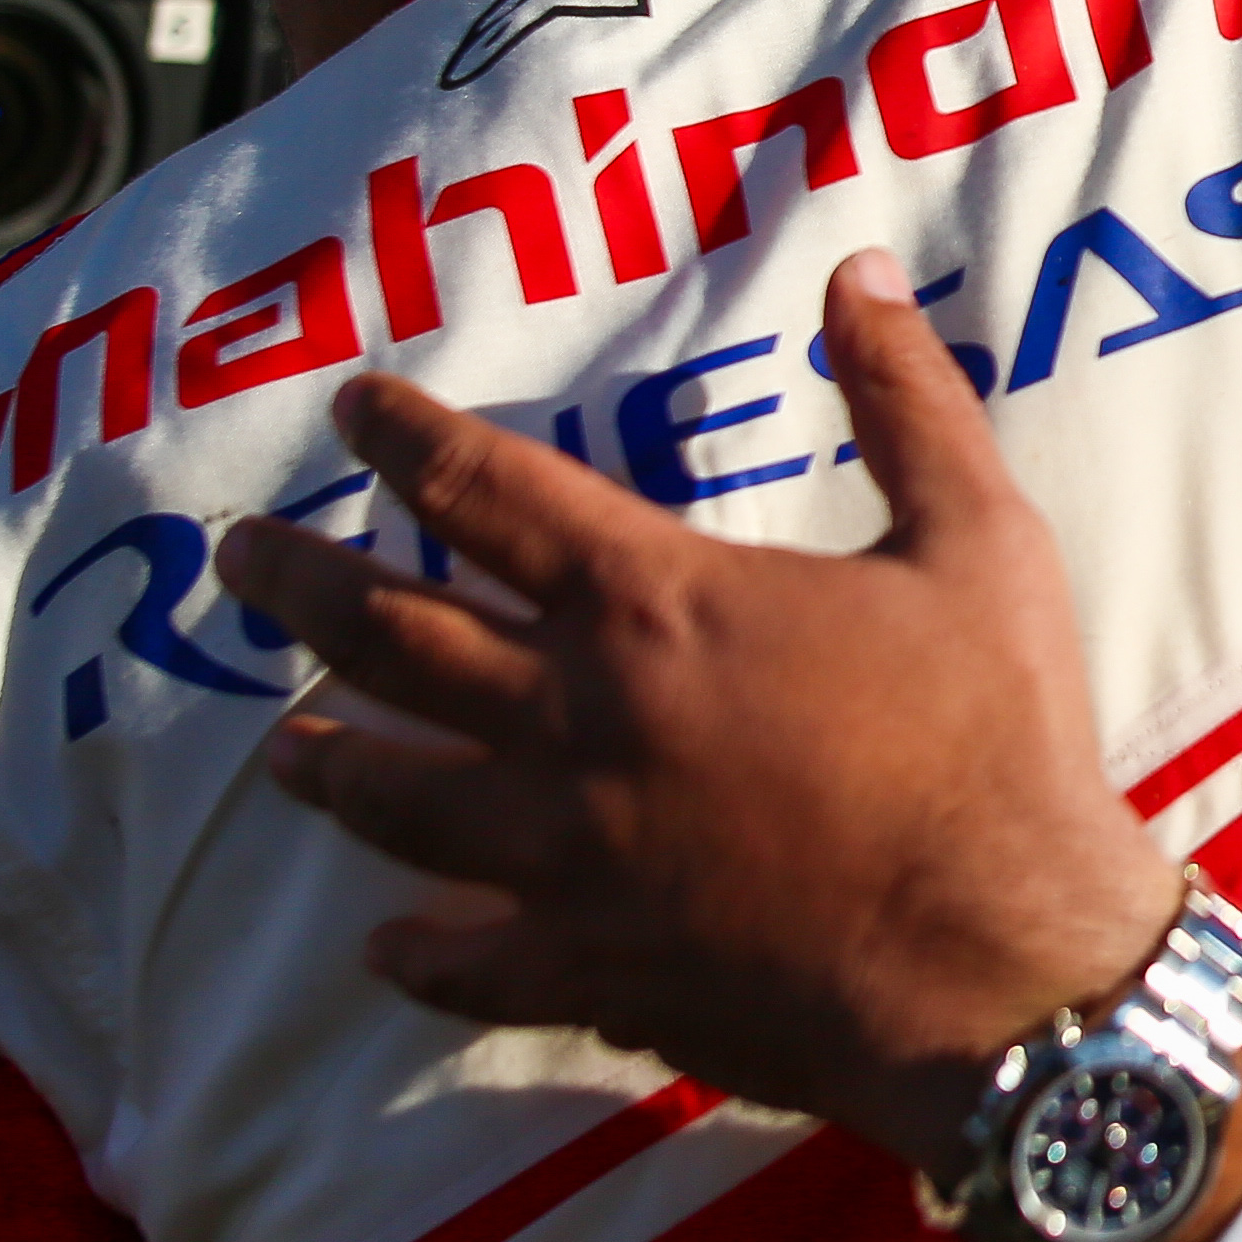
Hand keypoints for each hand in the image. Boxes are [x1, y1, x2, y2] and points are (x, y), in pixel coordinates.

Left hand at [212, 251, 1183, 1163]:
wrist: (1005, 959)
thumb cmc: (995, 741)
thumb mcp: (978, 539)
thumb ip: (907, 399)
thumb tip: (856, 270)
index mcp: (656, 604)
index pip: (486, 491)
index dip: (404, 439)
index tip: (348, 408)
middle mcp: (578, 720)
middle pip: (391, 637)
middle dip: (299, 586)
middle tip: (236, 560)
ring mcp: (569, 858)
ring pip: (399, 801)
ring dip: (329, 766)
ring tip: (278, 749)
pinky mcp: (593, 971)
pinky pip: (470, 962)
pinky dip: (417, 956)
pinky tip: (384, 949)